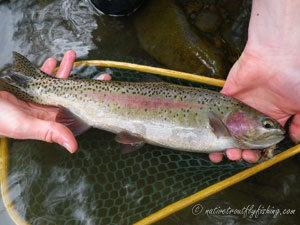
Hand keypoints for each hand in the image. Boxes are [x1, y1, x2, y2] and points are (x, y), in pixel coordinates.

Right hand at [0, 51, 110, 152]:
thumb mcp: (26, 126)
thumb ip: (50, 132)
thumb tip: (74, 146)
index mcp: (51, 121)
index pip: (78, 115)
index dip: (93, 106)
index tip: (106, 94)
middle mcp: (48, 110)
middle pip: (73, 96)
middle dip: (87, 84)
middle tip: (103, 75)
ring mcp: (39, 98)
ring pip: (58, 83)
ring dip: (66, 69)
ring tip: (72, 55)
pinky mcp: (27, 88)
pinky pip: (41, 76)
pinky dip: (47, 68)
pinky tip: (53, 60)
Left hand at [209, 0, 299, 162]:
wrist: (279, 54)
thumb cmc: (296, 78)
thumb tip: (294, 139)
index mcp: (273, 119)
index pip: (262, 142)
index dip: (257, 152)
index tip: (254, 158)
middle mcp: (255, 115)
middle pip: (243, 140)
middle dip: (240, 151)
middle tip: (239, 155)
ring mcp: (239, 107)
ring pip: (227, 132)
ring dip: (223, 145)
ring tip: (224, 153)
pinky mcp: (226, 98)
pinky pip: (216, 115)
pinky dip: (211, 129)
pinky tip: (209, 141)